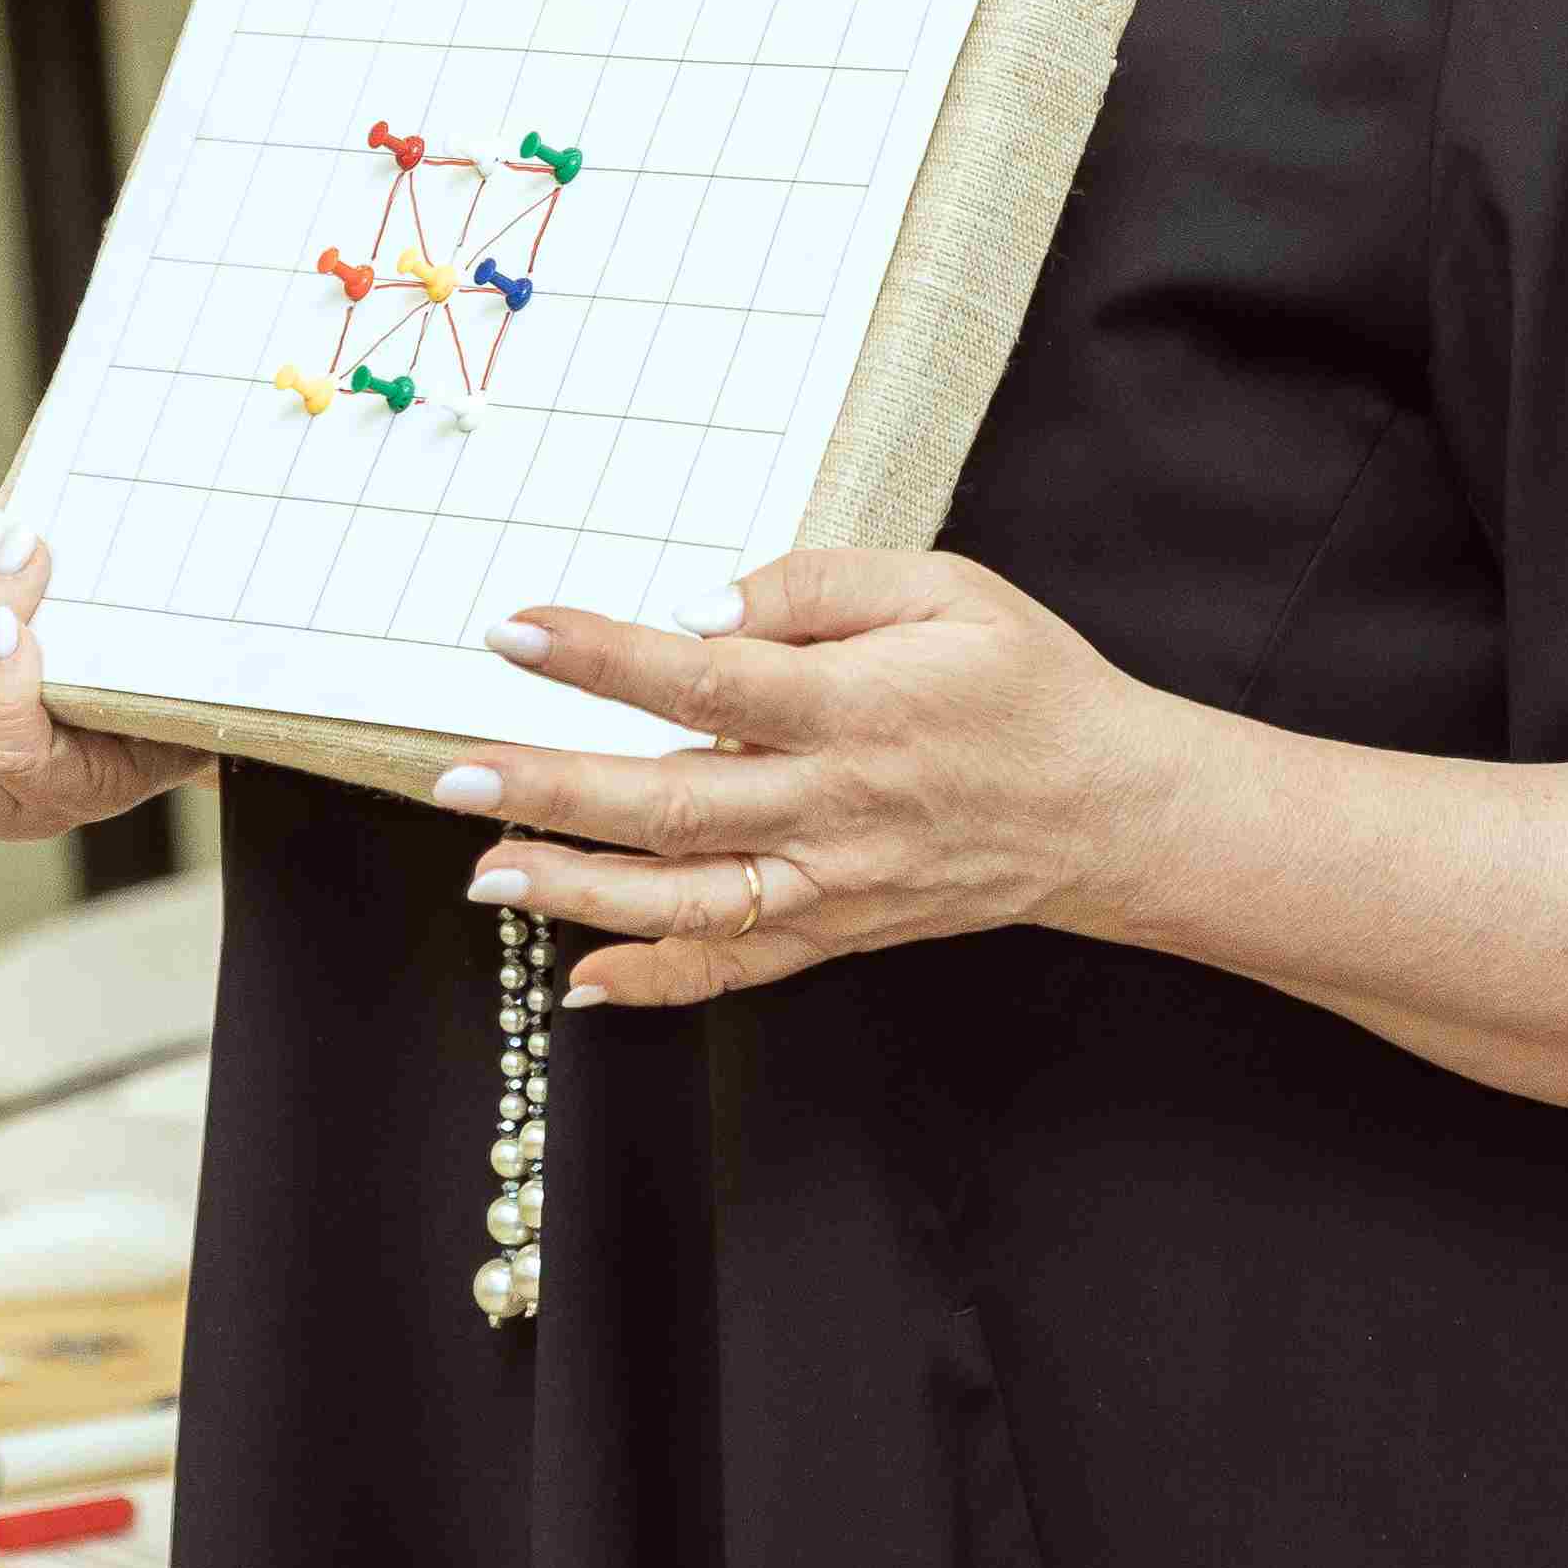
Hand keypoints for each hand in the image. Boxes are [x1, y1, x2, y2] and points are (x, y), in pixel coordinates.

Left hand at [437, 548, 1202, 1007]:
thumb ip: (820, 585)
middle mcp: (834, 807)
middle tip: (455, 776)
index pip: (704, 683)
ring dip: (576, 892)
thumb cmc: (1027, 683)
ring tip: (486, 872)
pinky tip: (579, 978)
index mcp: (858, 708)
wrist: (1112, 810)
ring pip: (685, 900)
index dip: (601, 658)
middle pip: (670, 803)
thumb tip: (701, 607)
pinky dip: (654, 981)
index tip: (515, 632)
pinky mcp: (839, 932)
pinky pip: (735, 969)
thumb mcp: (946, 588)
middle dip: (551, 791)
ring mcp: (833, 884)